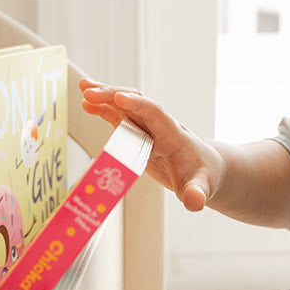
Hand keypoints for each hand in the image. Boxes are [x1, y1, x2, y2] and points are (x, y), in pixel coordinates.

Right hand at [79, 79, 222, 212]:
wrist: (205, 167)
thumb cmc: (204, 175)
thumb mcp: (202, 186)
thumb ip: (197, 193)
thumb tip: (194, 201)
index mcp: (174, 136)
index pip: (156, 115)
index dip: (138, 106)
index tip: (120, 98)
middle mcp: (159, 126)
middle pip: (136, 103)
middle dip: (113, 95)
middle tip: (89, 92)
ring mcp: (148, 128)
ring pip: (125, 106)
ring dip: (105, 96)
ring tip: (83, 88)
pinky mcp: (139, 134)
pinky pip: (120, 117)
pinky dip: (103, 110)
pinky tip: (87, 105)